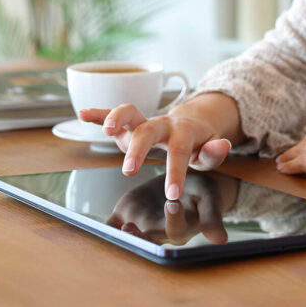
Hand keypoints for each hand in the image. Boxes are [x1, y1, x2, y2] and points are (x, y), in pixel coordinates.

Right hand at [77, 103, 232, 200]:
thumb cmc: (200, 143)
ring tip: (106, 131)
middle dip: (138, 149)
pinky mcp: (131, 123)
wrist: (192, 124)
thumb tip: (222, 145)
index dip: (176, 171)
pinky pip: (113, 113)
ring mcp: (145, 121)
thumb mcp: (211, 150)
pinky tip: (83, 113)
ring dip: (116, 118)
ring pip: (130, 113)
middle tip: (129, 170)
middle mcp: (162, 123)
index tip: (172, 193)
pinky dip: (98, 113)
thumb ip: (214, 152)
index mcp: (184, 131)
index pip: (180, 151)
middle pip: (149, 130)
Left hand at [105, 172, 237, 244]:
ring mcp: (141, 223)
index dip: (175, 219)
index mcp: (182, 227)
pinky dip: (106, 228)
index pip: (178, 228)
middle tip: (132, 229)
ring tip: (121, 227)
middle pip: (150, 238)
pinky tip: (93, 229)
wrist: (182, 180)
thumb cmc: (199, 192)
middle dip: (141, 236)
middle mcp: (160, 230)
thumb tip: (221, 240)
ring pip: (131, 234)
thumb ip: (213, 215)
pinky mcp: (126, 214)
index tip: (173, 203)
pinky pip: (113, 225)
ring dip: (123, 234)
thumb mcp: (210, 197)